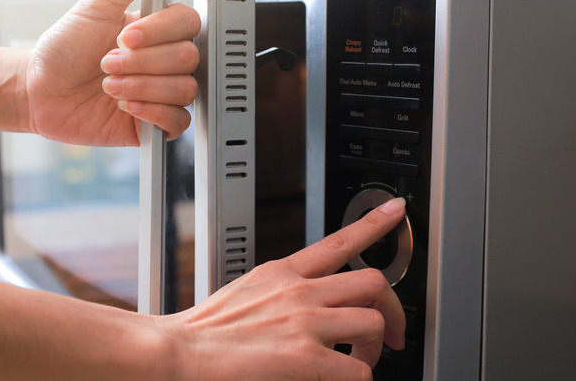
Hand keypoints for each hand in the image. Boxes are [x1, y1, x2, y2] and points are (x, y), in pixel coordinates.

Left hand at [20, 0, 199, 145]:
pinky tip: (126, 107)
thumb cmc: (63, 50)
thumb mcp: (92, 7)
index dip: (159, 32)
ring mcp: (161, 92)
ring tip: (111, 86)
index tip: (125, 37)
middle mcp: (163, 61)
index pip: (188, 23)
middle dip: (143, 63)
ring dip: (141, 88)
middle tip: (108, 63)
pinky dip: (151, 113)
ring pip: (184, 90)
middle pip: (188, 58)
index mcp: (156, 30)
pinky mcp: (155, 124)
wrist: (40, 92)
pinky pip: (178, 122)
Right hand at [162, 198, 407, 380]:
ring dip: (374, 348)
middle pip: (373, 283)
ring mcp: (305, 323)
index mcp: (283, 272)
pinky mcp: (305, 358)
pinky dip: (358, 378)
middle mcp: (300, 292)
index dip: (374, 224)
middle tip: (390, 333)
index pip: (338, 241)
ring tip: (359, 361)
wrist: (179, 352)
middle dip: (391, 310)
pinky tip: (340, 379)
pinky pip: (359, 370)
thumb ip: (280, 290)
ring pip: (373, 322)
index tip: (396, 212)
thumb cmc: (206, 330)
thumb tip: (304, 303)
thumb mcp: (247, 291)